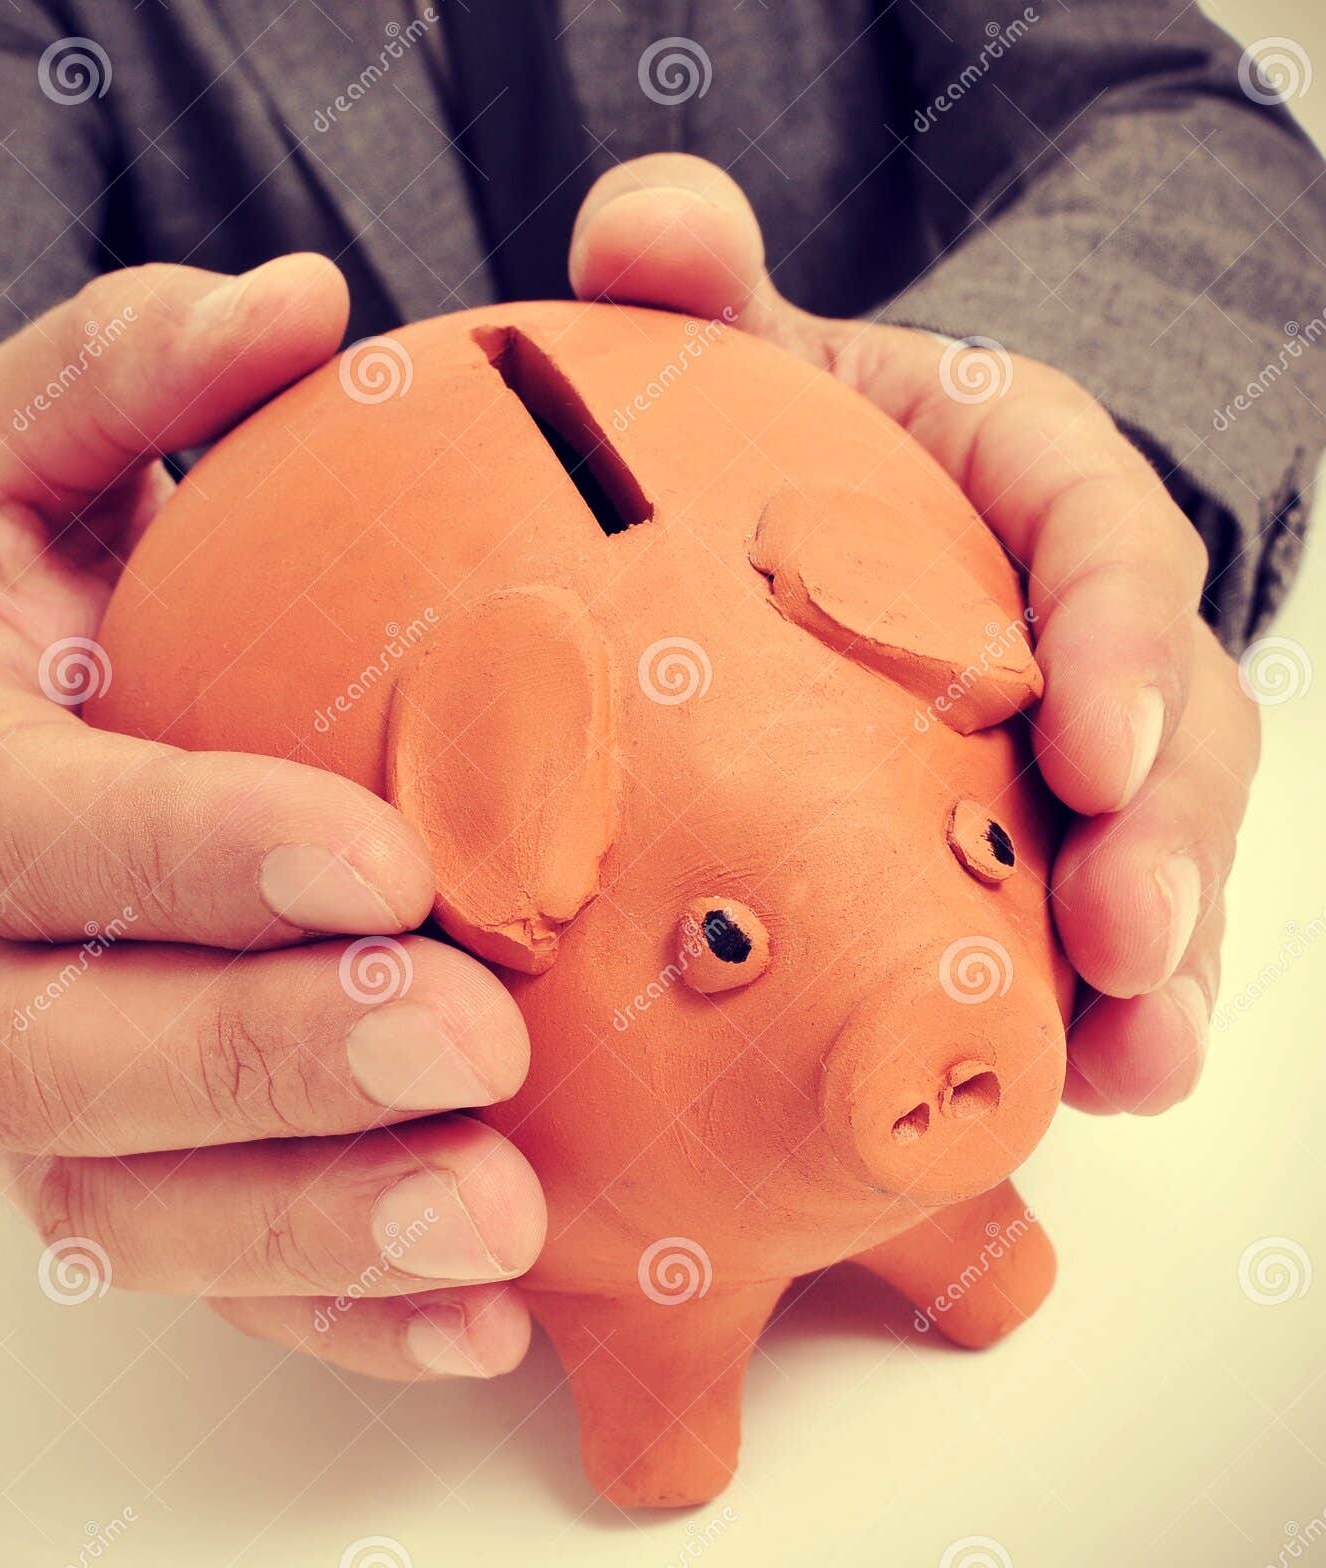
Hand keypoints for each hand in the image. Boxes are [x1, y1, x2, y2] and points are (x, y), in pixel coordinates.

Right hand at [0, 256, 544, 1377]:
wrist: (0, 762)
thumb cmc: (49, 612)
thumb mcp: (54, 465)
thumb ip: (133, 376)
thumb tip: (280, 307)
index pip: (11, 825)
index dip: (174, 850)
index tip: (376, 858)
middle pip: (51, 1054)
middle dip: (261, 1059)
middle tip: (468, 1039)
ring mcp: (12, 1105)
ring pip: (119, 1211)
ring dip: (313, 1226)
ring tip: (501, 1215)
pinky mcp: (109, 1186)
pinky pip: (206, 1287)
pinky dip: (343, 1312)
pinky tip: (484, 1315)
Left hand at [568, 154, 1259, 1113]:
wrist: (788, 531)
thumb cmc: (774, 445)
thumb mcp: (746, 357)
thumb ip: (697, 286)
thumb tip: (642, 227)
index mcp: (1028, 487)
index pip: (1111, 545)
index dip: (1121, 642)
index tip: (1090, 742)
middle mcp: (1077, 627)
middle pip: (1172, 729)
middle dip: (1168, 841)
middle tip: (1130, 942)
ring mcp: (1067, 753)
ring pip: (1154, 856)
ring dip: (1160, 967)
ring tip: (1134, 1067)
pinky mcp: (1028, 848)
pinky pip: (1083, 934)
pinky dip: (1089, 1016)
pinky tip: (1079, 1092)